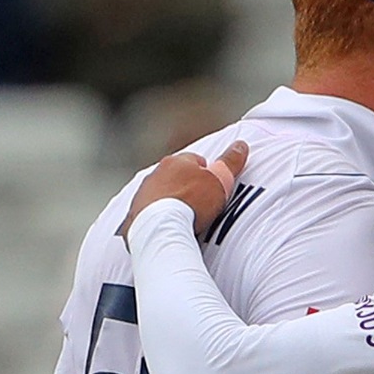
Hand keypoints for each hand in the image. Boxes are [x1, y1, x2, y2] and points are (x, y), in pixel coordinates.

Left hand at [118, 141, 247, 242]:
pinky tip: (166, 228)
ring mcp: (142, 194)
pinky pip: (146, 214)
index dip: (206, 173)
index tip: (213, 187)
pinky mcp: (133, 215)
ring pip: (158, 194)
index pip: (194, 160)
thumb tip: (241, 144)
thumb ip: (230, 163)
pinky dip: (156, 219)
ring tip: (183, 219)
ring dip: (169, 202)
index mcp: (176, 162)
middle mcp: (155, 174)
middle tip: (200, 204)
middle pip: (174, 176)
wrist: (161, 228)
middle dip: (185, 186)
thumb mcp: (219, 181)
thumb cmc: (191, 203)